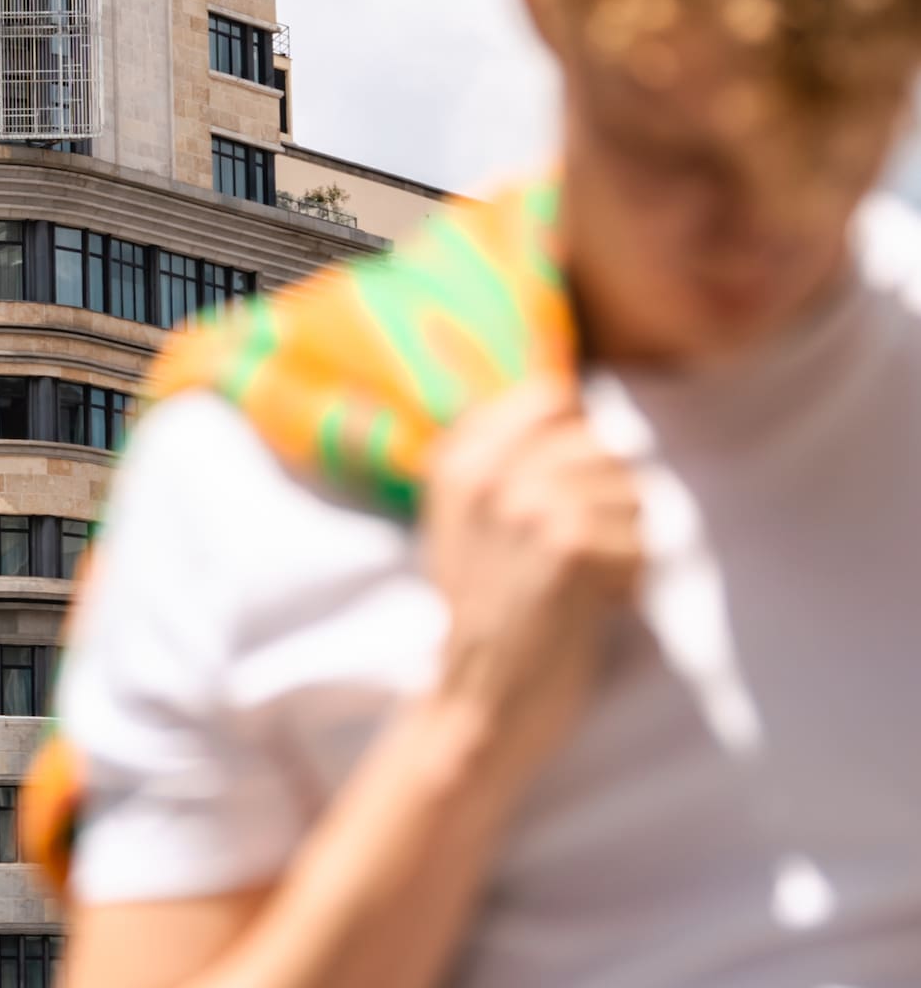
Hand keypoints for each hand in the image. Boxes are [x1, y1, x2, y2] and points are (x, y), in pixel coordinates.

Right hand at [425, 377, 642, 792]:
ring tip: (580, 583)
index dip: (582, 444)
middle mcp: (486, 468)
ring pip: (634, 494)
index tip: (568, 497)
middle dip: (611, 505)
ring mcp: (525, 503)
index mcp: (459, 455)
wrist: (477, 704)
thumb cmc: (490, 610)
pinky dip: (631, 583)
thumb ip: (510, 452)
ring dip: (625, 546)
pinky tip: (591, 608)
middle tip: (571, 558)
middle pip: (606, 446)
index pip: (556, 397)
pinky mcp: (566, 546)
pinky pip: (642, 543)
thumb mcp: (471, 515)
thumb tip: (582, 398)